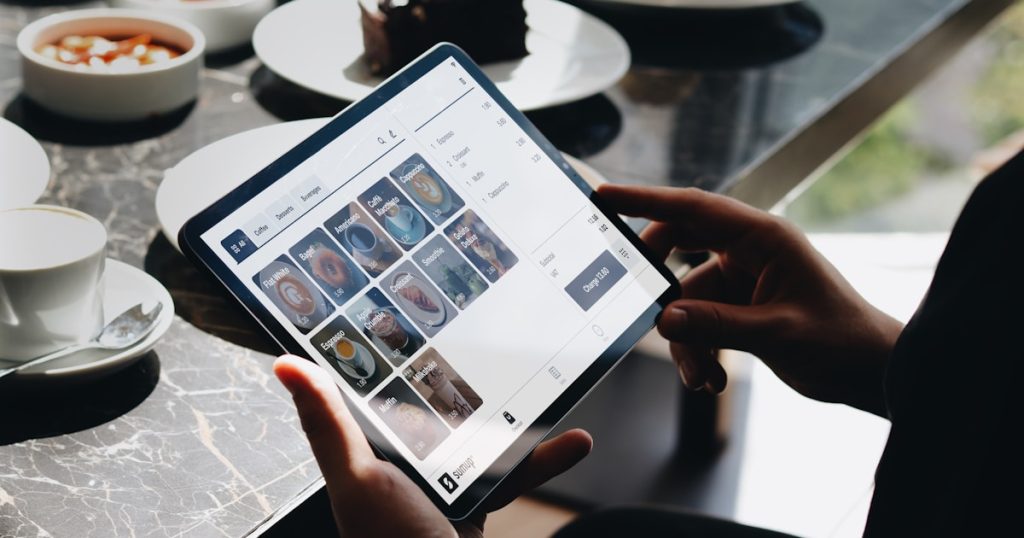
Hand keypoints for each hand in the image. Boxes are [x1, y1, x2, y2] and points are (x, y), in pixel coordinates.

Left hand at [274, 355, 591, 537]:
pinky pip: (513, 471)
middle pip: (434, 400)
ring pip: (481, 430)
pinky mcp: (476, 501)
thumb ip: (328, 424)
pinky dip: (544, 458)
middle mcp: (403, 460)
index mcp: (368, 448)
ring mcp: (442, 480)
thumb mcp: (360, 478)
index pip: (371, 384)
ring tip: (545, 379)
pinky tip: (574, 442)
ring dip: (515, 409)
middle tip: (489, 329)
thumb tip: (286, 364)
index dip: (383, 345)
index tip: (406, 306)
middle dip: (463, 368)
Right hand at [599, 184, 902, 415]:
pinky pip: (698, 321)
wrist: (870, 373)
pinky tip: (712, 378)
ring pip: (685, 298)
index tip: (604, 198)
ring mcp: (742, 278)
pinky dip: (698, 351)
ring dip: (686, 341)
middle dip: (659, 288)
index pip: (694, 207)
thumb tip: (663, 319)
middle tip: (644, 311)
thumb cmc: (842, 341)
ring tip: (702, 377)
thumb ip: (717, 324)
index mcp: (764, 237)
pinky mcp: (738, 306)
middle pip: (679, 247)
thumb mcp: (778, 333)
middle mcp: (749, 250)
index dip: (645, 199)